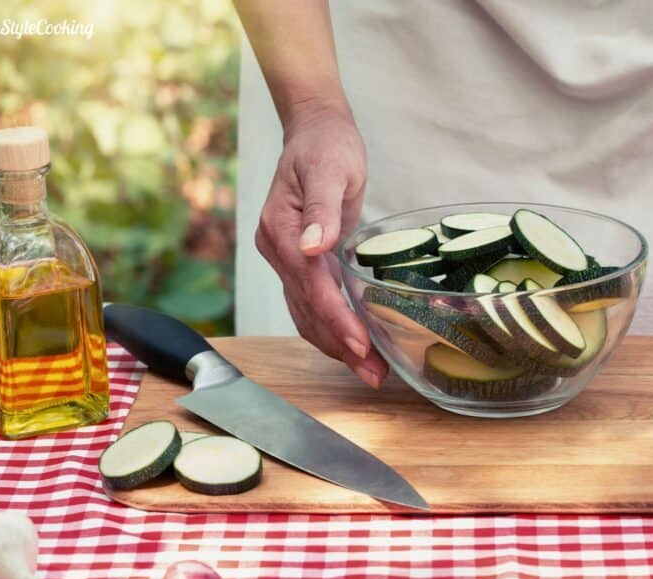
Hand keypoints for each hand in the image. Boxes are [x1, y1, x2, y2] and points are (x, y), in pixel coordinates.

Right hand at [254, 100, 386, 387]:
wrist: (316, 131)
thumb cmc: (327, 145)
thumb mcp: (331, 168)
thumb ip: (322, 207)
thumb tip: (313, 246)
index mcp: (280, 230)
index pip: (310, 285)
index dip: (336, 317)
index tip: (361, 344)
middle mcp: (278, 250)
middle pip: (307, 309)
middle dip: (341, 345)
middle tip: (374, 374)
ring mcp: (286, 259)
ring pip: (308, 314)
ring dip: (338, 346)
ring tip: (371, 372)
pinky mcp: (302, 262)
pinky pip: (312, 305)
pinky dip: (333, 328)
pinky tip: (356, 346)